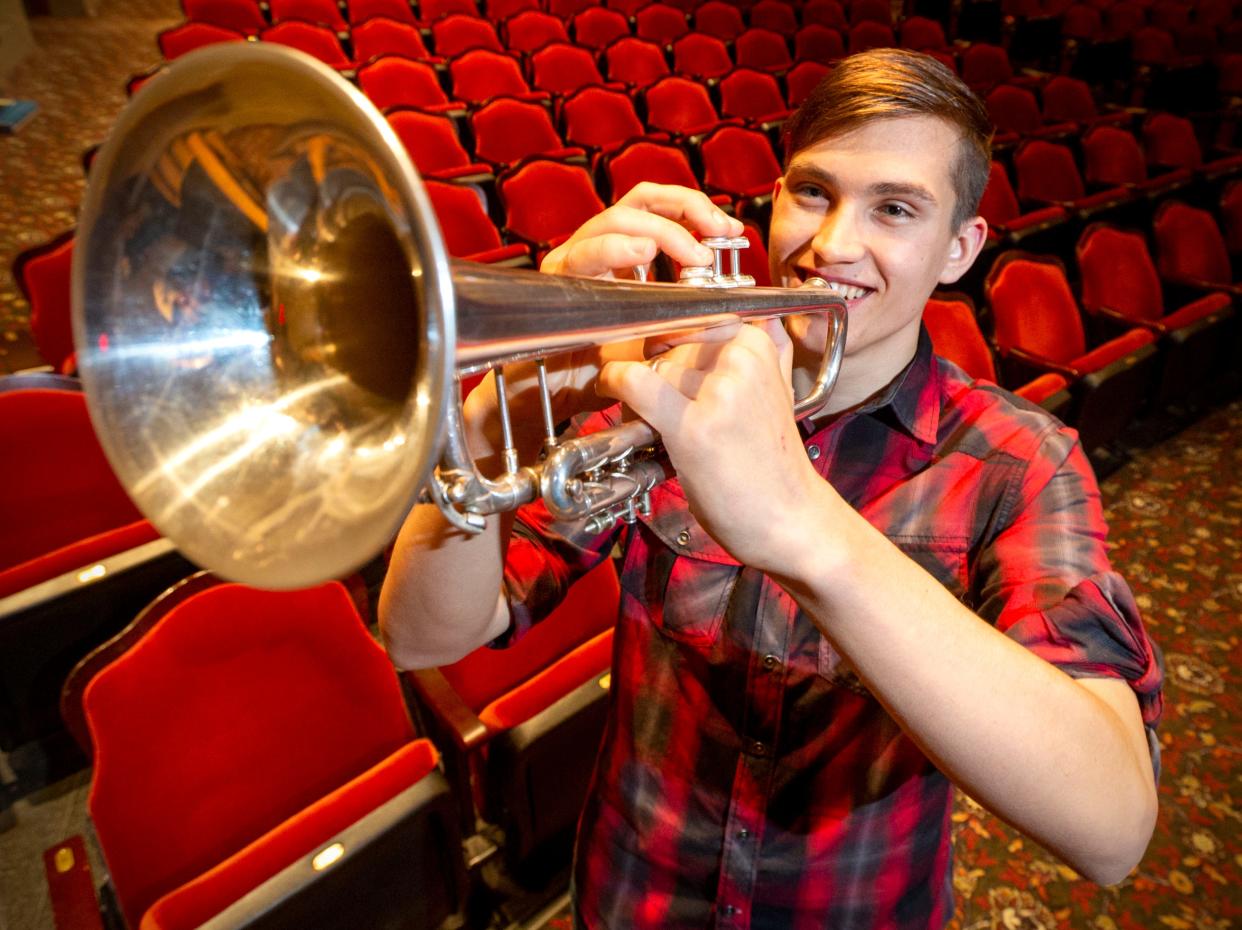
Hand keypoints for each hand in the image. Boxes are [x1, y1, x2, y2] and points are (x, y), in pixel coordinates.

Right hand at [464, 185, 744, 461]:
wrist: (561, 396)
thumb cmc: (604, 365)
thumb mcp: (658, 334)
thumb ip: (685, 311)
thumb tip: (729, 300)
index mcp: (622, 252)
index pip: (657, 208)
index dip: (694, 208)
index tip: (730, 230)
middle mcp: (595, 247)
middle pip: (639, 201)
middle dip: (684, 208)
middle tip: (718, 232)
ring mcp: (573, 259)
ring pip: (612, 220)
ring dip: (658, 231)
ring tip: (692, 252)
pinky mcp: (556, 279)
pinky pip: (583, 254)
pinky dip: (613, 249)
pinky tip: (642, 254)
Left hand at [597, 320, 829, 571]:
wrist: (790, 518)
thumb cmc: (775, 463)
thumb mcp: (778, 392)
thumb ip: (760, 354)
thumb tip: (748, 318)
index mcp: (759, 343)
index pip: (694, 315)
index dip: (673, 338)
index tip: (666, 355)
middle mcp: (741, 358)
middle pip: (671, 342)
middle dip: (660, 369)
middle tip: (668, 404)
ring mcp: (719, 390)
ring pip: (654, 365)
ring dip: (642, 389)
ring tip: (660, 421)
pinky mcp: (694, 425)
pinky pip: (636, 383)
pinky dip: (615, 383)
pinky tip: (611, 389)